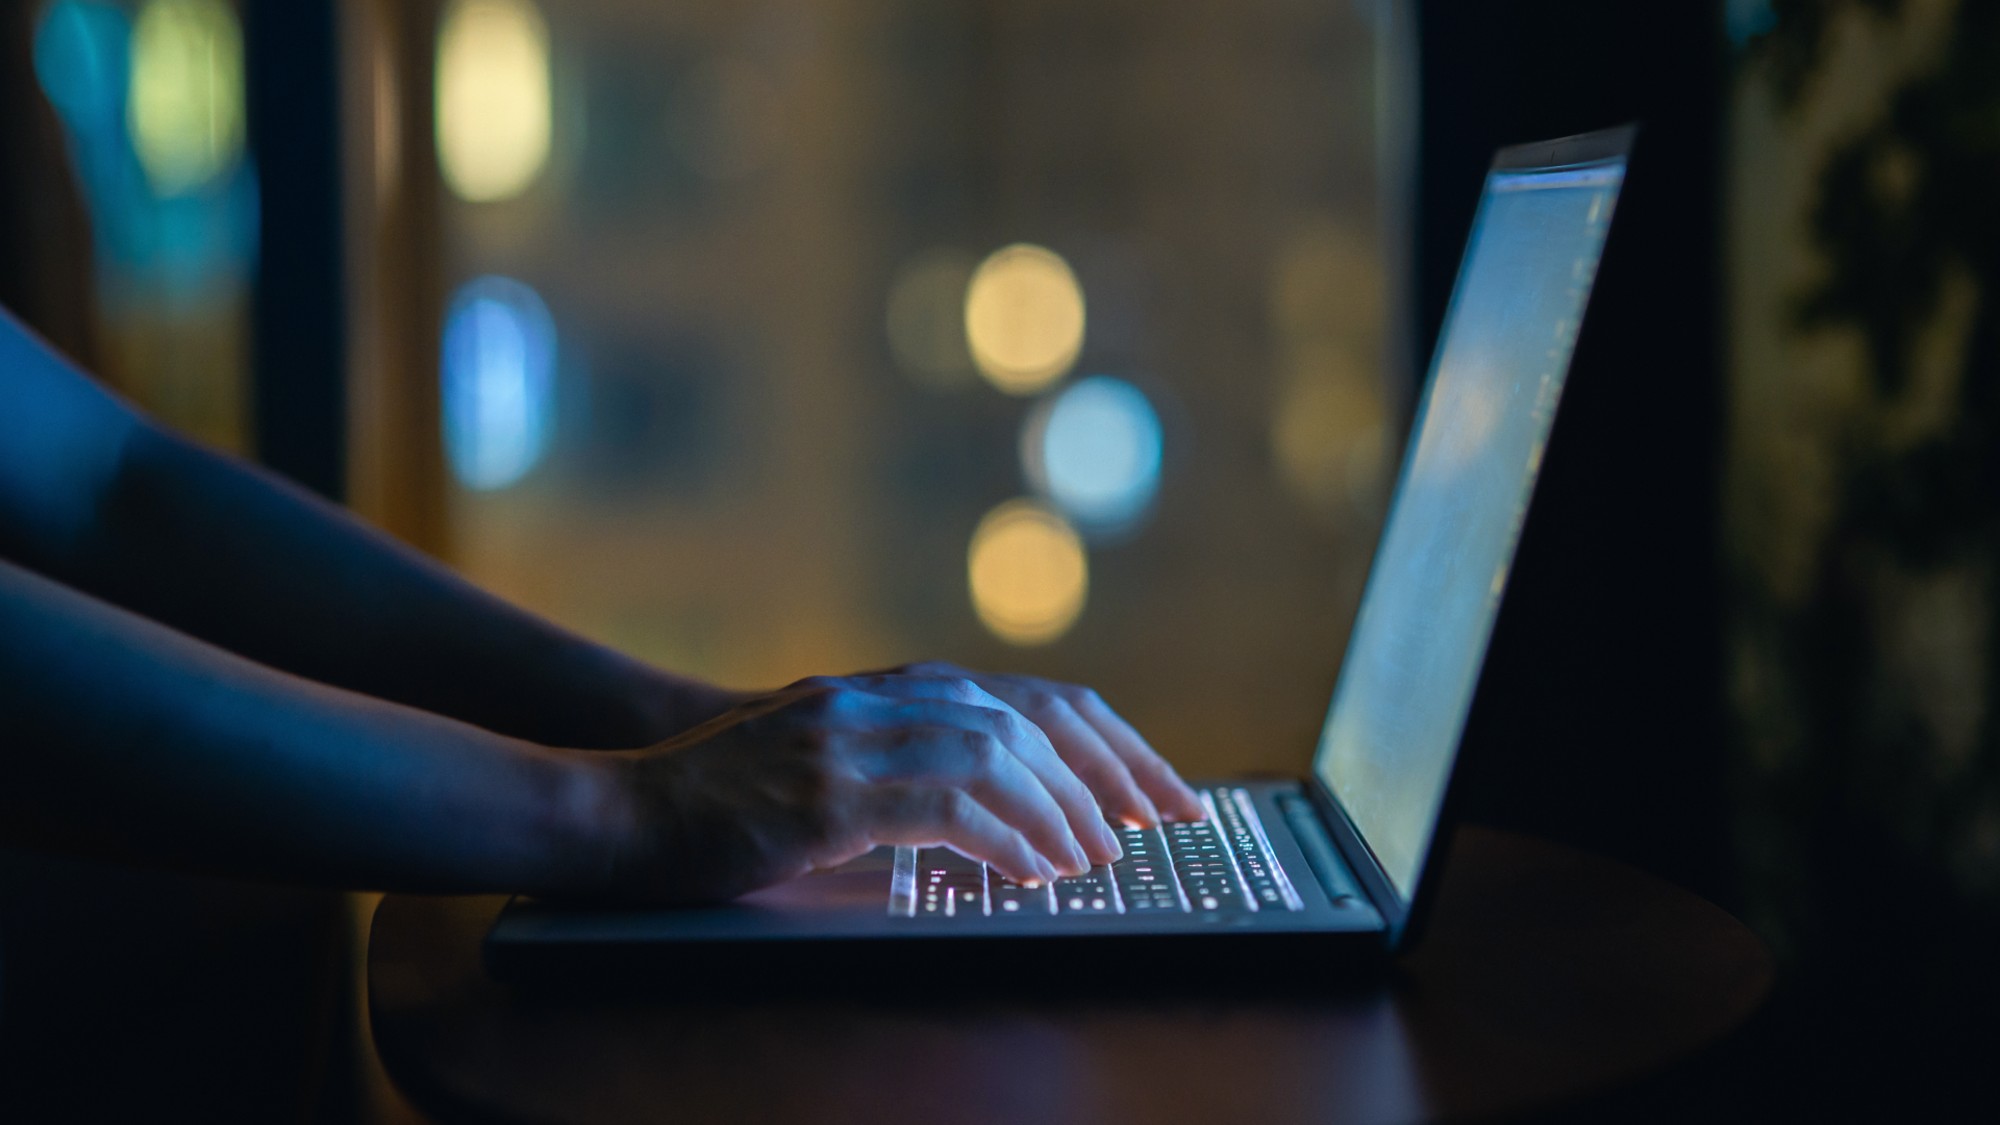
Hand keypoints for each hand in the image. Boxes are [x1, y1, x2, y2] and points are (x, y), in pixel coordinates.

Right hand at [587, 672, 1127, 902]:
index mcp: (886, 690)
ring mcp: (851, 739)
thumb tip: (1001, 806)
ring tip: (1098, 858)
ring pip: (996, 754)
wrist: (620, 807)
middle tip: (1164, 820)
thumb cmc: (725, 796)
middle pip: (1028, 718)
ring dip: (1061, 810)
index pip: (1026, 699)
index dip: (1105, 741)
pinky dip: (1006, 838)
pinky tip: (1035, 871)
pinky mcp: (825, 794)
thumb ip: (905, 759)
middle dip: (1110, 771)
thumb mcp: (827, 758)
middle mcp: (878, 699)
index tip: (1159, 789)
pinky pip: (944, 806)